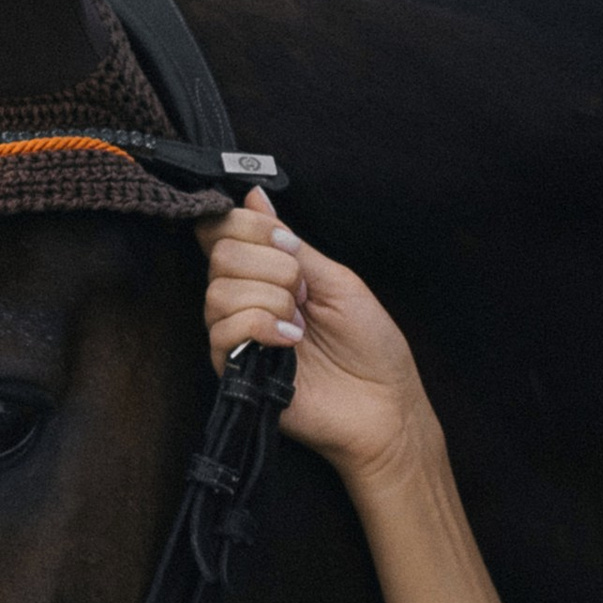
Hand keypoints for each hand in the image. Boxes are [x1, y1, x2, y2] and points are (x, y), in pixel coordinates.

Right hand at [200, 196, 428, 487]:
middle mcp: (245, 300)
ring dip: (271, 298)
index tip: (287, 244)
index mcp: (268, 274)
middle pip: (220, 255)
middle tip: (304, 292)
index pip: (225, 230)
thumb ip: (292, 244)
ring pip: (218, 291)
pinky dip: (262, 326)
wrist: (385, 405)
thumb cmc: (370, 345)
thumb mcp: (336, 279)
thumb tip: (254, 196)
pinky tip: (292, 342)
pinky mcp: (233, 370)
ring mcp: (238, 335)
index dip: (249, 225)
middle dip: (271, 265)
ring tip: (302, 323)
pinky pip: (224, 329)